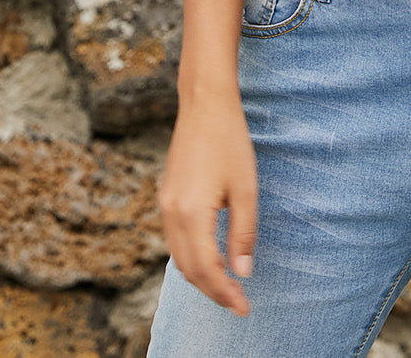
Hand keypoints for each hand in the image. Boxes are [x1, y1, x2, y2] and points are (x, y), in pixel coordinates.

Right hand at [156, 90, 257, 315]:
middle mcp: (171, 213)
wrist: (204, 104)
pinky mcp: (166, 195)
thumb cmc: (229, 141)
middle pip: (188, 269)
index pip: (206, 269)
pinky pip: (174, 239)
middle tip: (238, 303)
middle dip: (212, 291)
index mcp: (191, 213)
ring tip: (227, 286)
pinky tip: (211, 256)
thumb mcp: (245, 188)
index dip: (224, 293)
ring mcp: (165, 204)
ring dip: (201, 275)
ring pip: (178, 256)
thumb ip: (243, 233)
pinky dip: (191, 256)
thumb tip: (243, 272)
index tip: (244, 307)